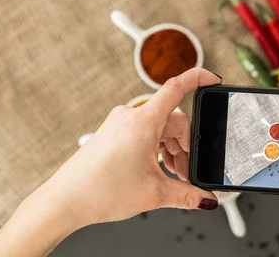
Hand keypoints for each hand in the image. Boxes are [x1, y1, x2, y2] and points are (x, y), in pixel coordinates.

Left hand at [0, 68, 220, 256]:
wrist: (64, 200)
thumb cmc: (99, 191)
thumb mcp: (153, 194)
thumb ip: (188, 195)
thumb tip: (207, 198)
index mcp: (143, 122)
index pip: (177, 87)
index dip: (199, 79)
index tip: (213, 79)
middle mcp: (131, 116)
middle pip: (173, 120)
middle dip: (186, 146)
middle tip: (187, 173)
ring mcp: (121, 123)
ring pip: (160, 128)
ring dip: (172, 150)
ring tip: (172, 176)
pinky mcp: (114, 132)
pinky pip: (146, 133)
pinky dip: (157, 149)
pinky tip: (158, 170)